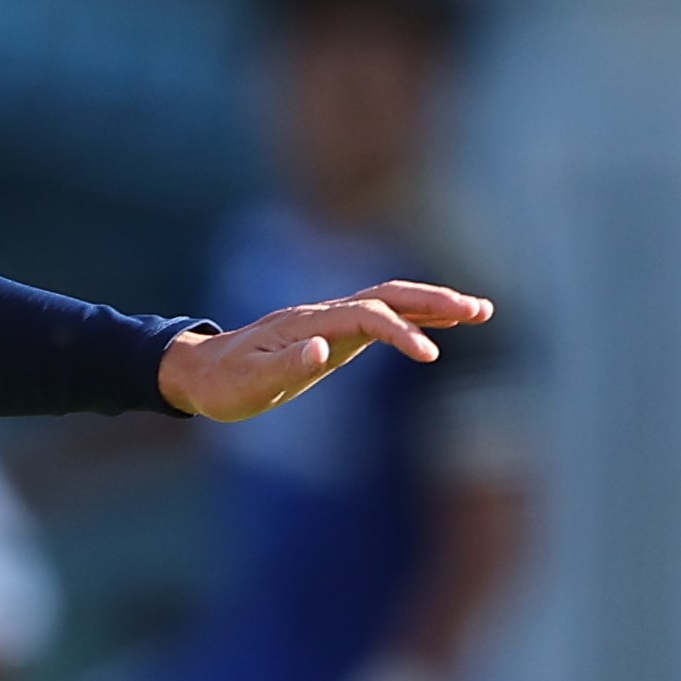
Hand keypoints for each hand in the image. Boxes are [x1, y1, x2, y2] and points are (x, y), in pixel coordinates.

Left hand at [158, 282, 490, 423]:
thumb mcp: (249, 384)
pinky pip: (381, 317)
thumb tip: (323, 349)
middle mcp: (323, 314)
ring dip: (433, 304)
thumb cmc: (224, 384)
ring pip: (390, 301)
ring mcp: (330, 321)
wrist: (199, 373)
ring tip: (481, 311)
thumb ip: (285, 367)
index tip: (430, 357)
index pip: (367, 317)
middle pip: (388, 296)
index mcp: (308, 324)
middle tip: (480, 310)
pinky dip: (415, 317)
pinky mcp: (334, 334)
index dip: (401, 332)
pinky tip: (443, 325)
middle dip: (434, 302)